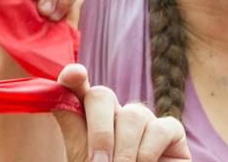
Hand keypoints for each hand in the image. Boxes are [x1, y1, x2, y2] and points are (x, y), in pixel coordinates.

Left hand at [52, 65, 187, 161]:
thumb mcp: (84, 155)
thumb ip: (73, 127)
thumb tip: (56, 98)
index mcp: (89, 116)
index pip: (77, 88)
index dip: (74, 78)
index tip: (74, 74)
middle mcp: (116, 112)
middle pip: (102, 95)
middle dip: (99, 130)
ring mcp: (144, 119)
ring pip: (132, 114)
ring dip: (125, 148)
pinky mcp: (171, 131)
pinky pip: (160, 128)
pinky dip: (149, 150)